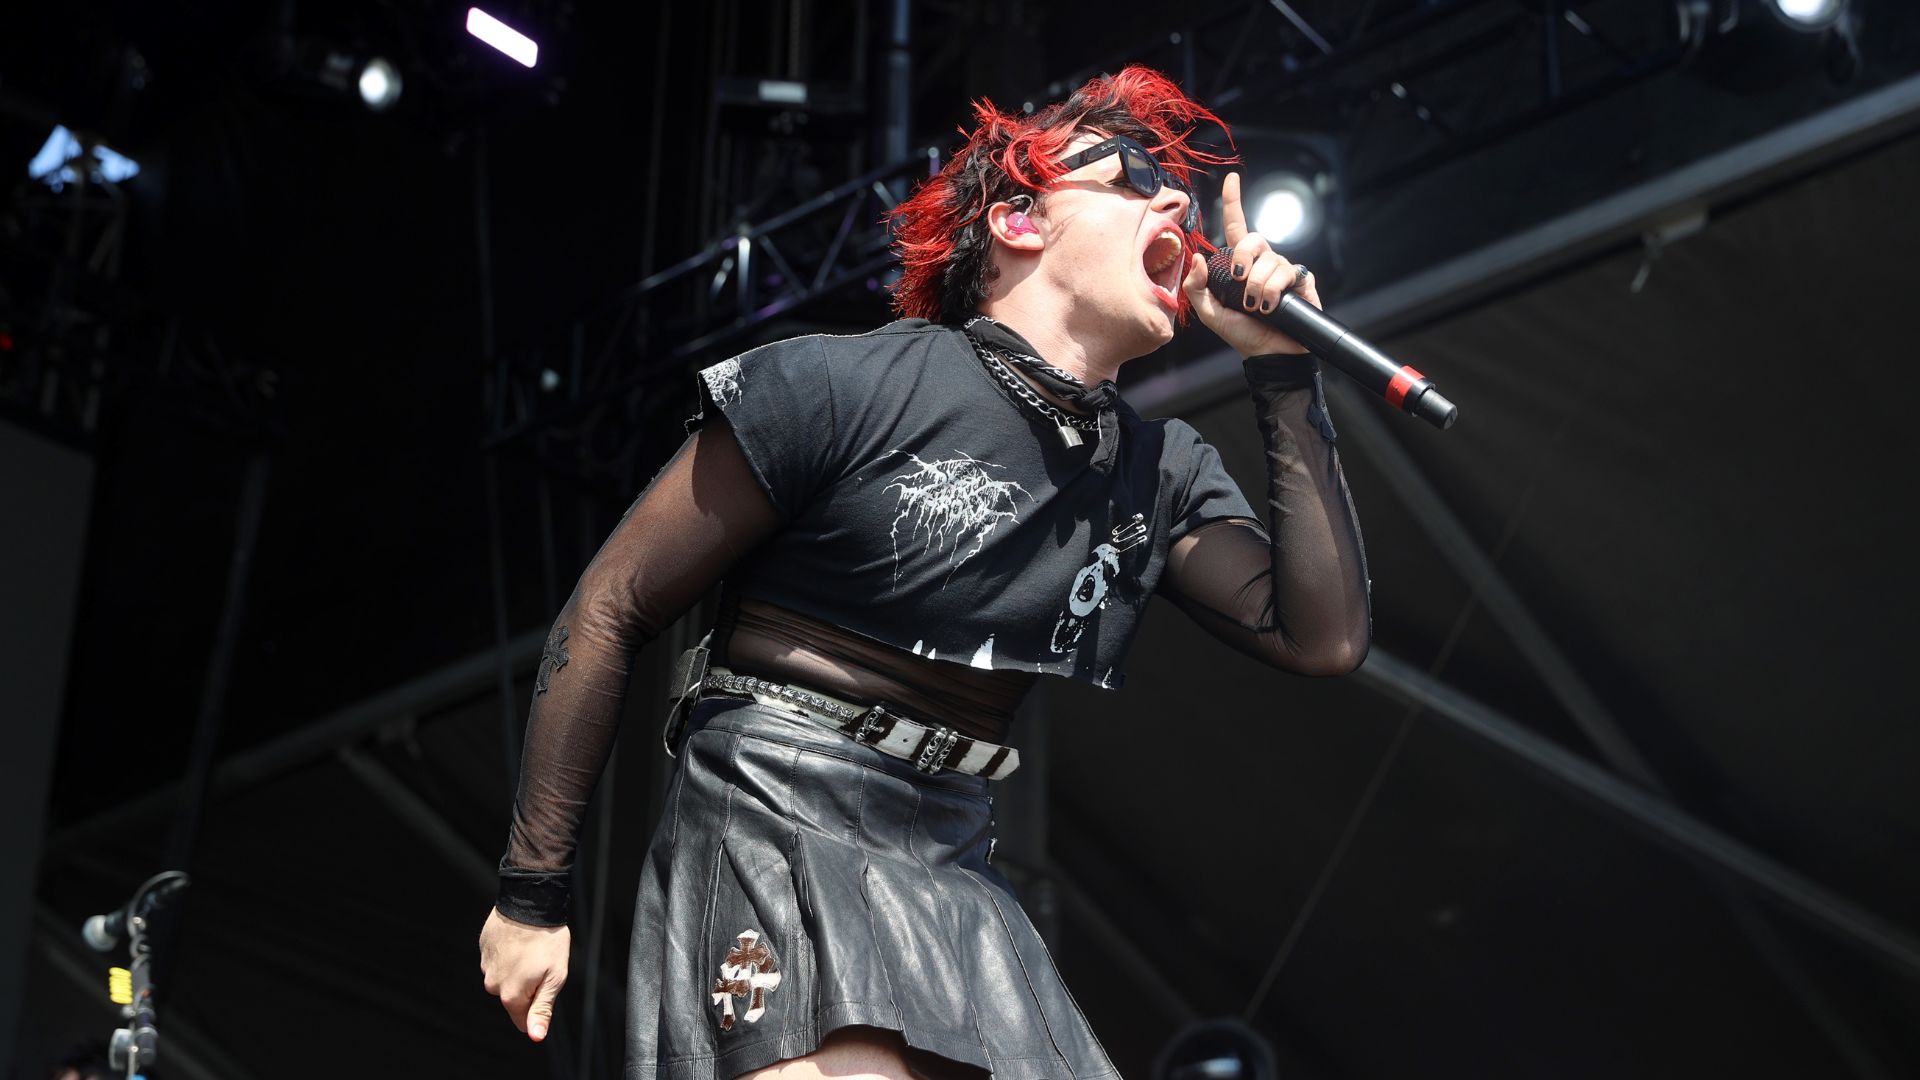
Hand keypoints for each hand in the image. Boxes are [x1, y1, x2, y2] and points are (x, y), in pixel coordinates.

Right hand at [479, 906, 570, 1041]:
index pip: (522, 1020)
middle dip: (528, 987)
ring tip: (530, 950)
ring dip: (517, 970)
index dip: (537, 1008)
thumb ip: (542, 1009)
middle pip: (513, 998)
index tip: (546, 987)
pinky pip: (498, 961)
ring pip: (505, 979)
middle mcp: (493, 985)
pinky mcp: (483, 950)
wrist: (530, 904)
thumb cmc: (548, 940)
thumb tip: (535, 1037)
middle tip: (542, 964)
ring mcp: (485, 966)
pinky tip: (519, 942)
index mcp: (511, 996)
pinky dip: (508, 955)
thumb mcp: (555, 977)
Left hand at [1181, 171, 1322, 358]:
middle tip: (1239, 284)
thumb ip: (1196, 287)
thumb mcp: (1209, 313)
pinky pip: (1287, 274)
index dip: (1234, 201)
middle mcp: (1263, 262)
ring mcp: (1284, 270)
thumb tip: (1198, 257)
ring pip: (1269, 261)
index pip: (1237, 225)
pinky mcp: (1302, 281)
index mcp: (1240, 264)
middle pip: (1253, 239)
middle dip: (1242, 259)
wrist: (1269, 354)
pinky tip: (1271, 308)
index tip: (1232, 179)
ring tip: (1256, 307)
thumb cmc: (1241, 334)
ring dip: (1257, 287)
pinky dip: (1273, 292)